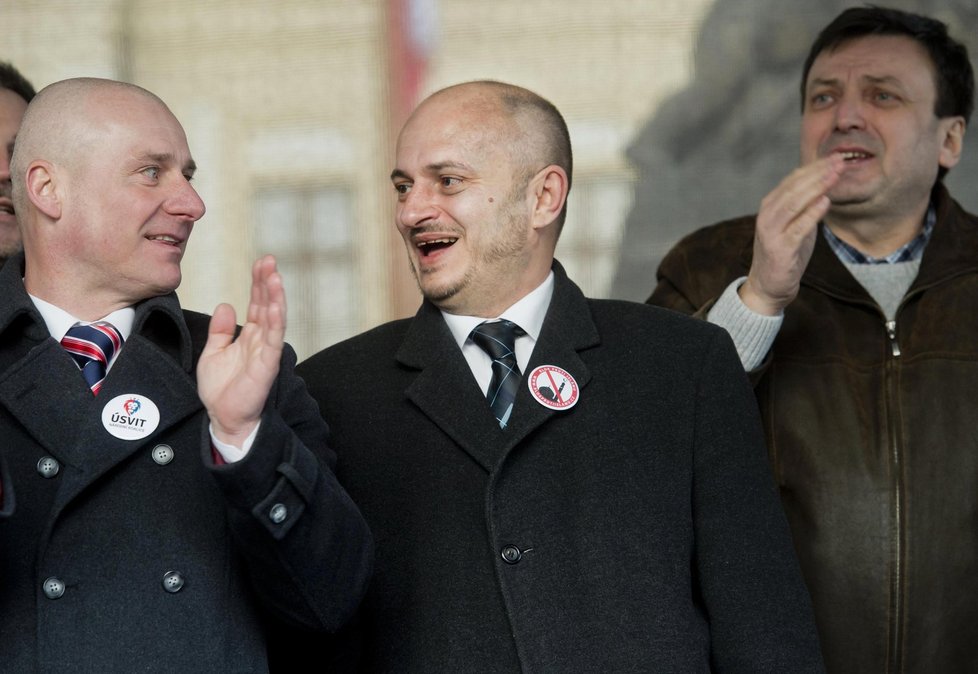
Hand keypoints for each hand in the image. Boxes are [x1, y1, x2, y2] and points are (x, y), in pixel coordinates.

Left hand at [198, 255, 285, 446]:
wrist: (222, 417)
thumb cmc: (221, 389)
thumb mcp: (213, 352)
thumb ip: (220, 330)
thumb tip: (225, 304)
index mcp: (249, 335)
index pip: (257, 303)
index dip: (258, 283)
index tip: (260, 263)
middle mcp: (261, 339)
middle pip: (267, 304)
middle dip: (268, 282)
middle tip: (269, 260)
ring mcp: (266, 351)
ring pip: (274, 318)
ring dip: (275, 297)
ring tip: (275, 276)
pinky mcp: (267, 364)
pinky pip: (273, 339)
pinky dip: (274, 321)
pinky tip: (273, 305)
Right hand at [740, 155, 843, 314]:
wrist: (768, 285)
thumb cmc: (785, 253)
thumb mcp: (795, 224)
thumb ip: (805, 205)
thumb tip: (826, 183)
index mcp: (770, 205)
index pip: (793, 179)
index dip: (815, 167)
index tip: (836, 157)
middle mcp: (767, 215)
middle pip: (794, 187)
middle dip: (818, 172)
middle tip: (839, 160)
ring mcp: (771, 231)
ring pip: (795, 202)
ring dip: (817, 186)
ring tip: (836, 174)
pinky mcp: (780, 248)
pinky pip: (798, 227)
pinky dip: (812, 213)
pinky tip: (826, 201)